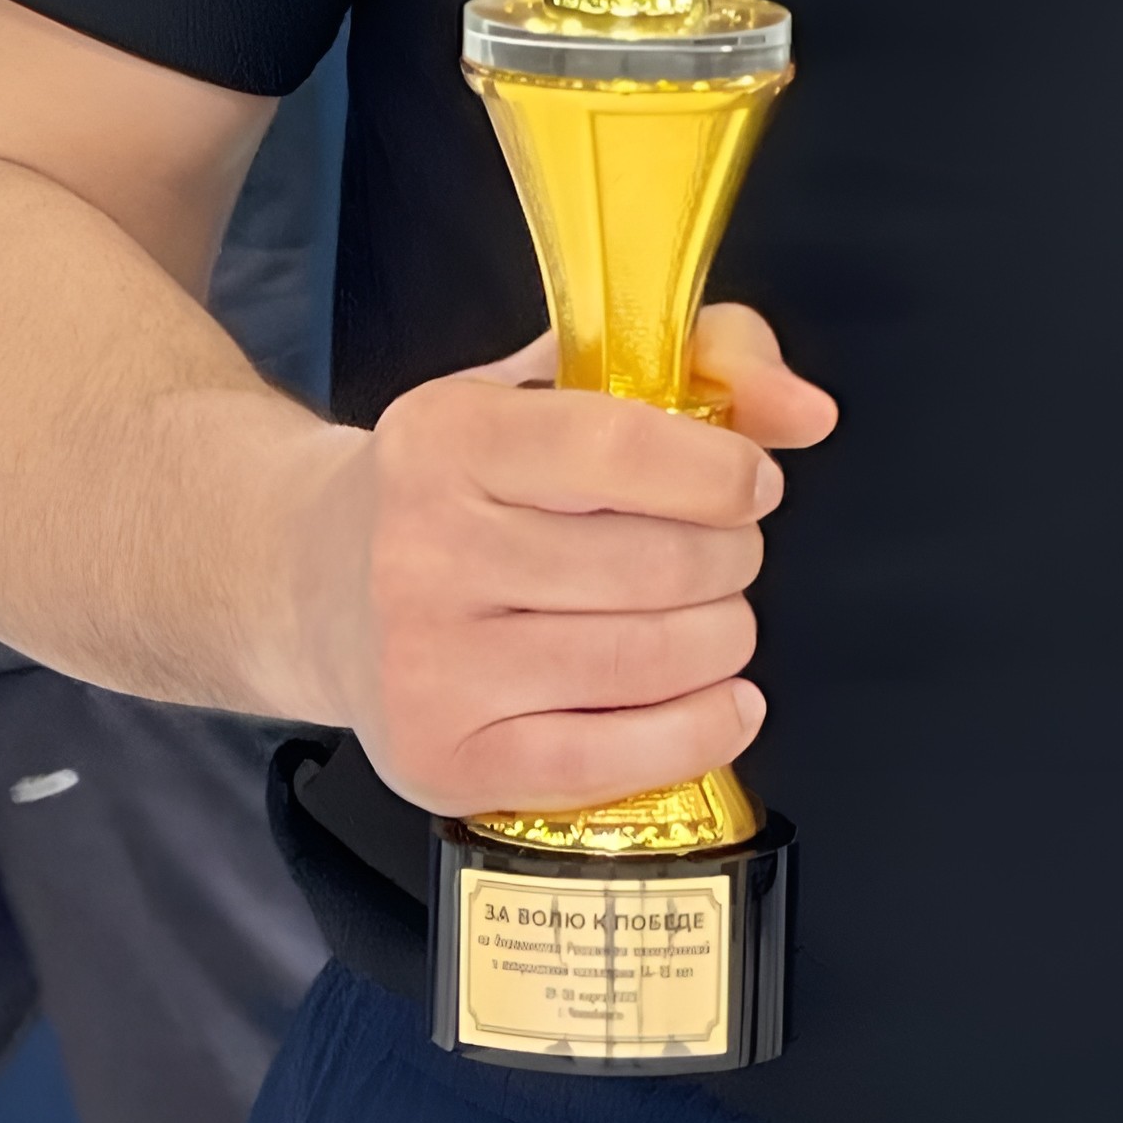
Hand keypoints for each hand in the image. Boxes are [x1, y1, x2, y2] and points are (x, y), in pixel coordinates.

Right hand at [299, 300, 839, 821]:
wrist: (313, 585)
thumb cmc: (458, 482)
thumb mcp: (554, 382)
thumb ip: (700, 362)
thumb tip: (809, 412)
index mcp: (446, 438)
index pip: (625, 449)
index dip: (723, 472)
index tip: (751, 484)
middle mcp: (422, 553)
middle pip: (658, 566)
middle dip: (729, 558)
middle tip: (722, 553)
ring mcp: (429, 667)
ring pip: (650, 661)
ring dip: (722, 637)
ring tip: (710, 617)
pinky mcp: (446, 760)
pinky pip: (615, 760)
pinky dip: (701, 729)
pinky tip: (721, 697)